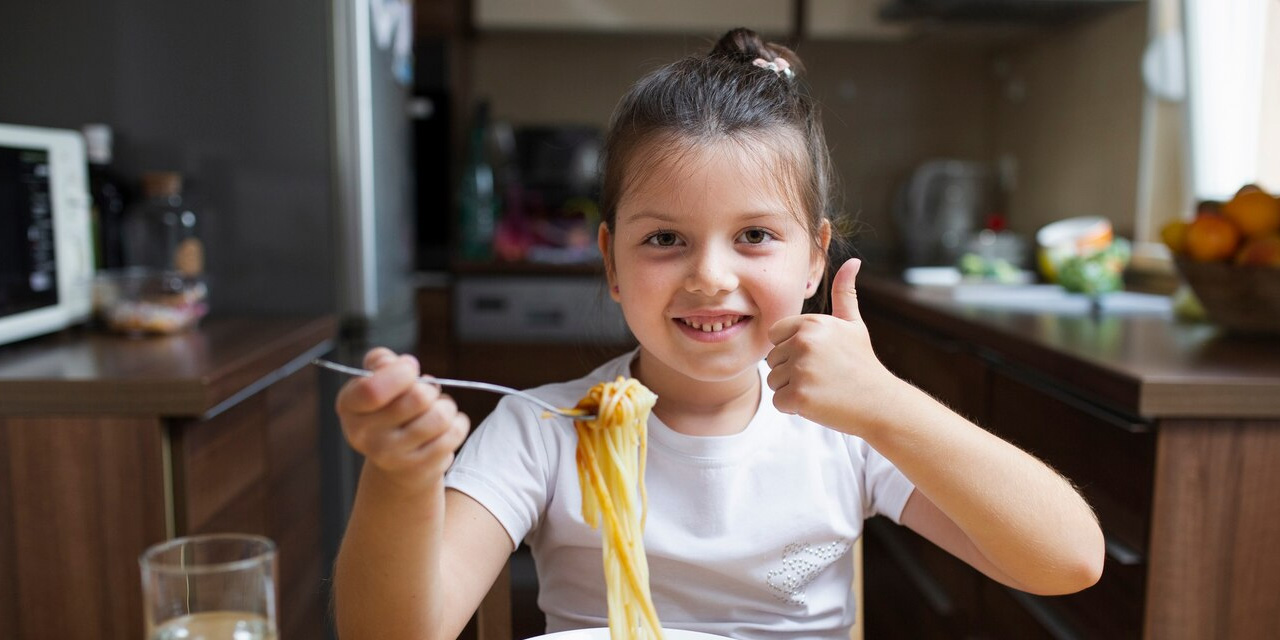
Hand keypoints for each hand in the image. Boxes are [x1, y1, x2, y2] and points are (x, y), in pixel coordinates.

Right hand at [335, 348, 470, 493]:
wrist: (395, 460)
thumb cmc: (388, 410)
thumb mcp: (376, 381)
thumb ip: (382, 362)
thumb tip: (403, 364)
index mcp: (349, 406)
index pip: (373, 390)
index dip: (400, 373)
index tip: (410, 368)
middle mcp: (364, 435)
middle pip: (418, 398)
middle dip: (431, 389)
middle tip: (428, 394)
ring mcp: (391, 456)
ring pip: (440, 417)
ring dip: (447, 407)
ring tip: (439, 410)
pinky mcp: (417, 469)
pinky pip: (454, 434)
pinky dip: (458, 424)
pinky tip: (446, 428)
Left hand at [766, 258, 898, 433]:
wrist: (880, 402)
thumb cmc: (862, 362)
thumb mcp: (853, 324)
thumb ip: (845, 293)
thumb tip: (853, 261)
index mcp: (811, 323)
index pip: (775, 335)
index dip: (791, 348)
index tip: (816, 356)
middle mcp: (804, 342)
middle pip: (772, 359)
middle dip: (791, 370)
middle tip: (821, 375)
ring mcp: (801, 370)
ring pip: (773, 381)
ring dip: (791, 388)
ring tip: (820, 388)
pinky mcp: (799, 396)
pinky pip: (778, 401)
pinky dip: (794, 406)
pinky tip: (818, 402)